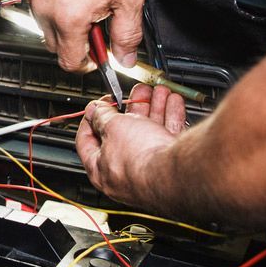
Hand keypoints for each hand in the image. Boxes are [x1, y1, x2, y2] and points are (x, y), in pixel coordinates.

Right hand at [25, 0, 144, 70]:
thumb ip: (128, 34)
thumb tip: (126, 57)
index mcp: (69, 20)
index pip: (70, 62)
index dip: (88, 63)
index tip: (97, 55)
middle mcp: (45, 11)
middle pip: (56, 47)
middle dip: (76, 42)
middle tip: (95, 24)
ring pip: (46, 27)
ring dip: (64, 24)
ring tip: (84, 1)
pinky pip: (39, 7)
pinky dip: (54, 6)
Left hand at [76, 84, 185, 206]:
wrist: (178, 173)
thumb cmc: (140, 158)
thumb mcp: (113, 127)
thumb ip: (102, 116)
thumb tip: (95, 110)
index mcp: (101, 170)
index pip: (87, 142)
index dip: (91, 119)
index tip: (97, 106)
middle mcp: (125, 174)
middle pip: (123, 134)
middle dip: (132, 109)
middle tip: (135, 94)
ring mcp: (149, 171)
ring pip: (148, 133)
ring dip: (153, 108)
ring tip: (158, 92)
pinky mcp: (171, 166)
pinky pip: (167, 138)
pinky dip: (170, 118)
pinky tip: (173, 102)